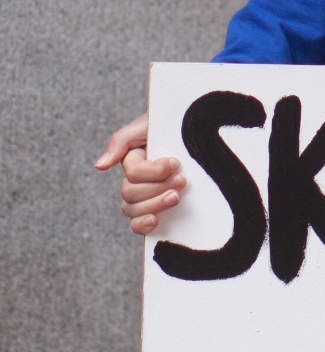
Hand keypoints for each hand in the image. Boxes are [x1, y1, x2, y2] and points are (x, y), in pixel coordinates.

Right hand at [94, 112, 185, 235]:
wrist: (198, 132)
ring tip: (176, 196)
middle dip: (158, 187)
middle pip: (130, 194)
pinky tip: (155, 220)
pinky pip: (138, 226)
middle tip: (182, 180)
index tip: (176, 163)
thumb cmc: (173, 128)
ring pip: (133, 210)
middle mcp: (136, 180)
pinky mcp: (157, 211)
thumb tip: (99, 166)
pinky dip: (143, 225)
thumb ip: (120, 141)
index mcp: (133, 161)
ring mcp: (146, 197)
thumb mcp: (148, 125)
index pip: (133, 173)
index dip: (155, 171)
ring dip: (155, 204)